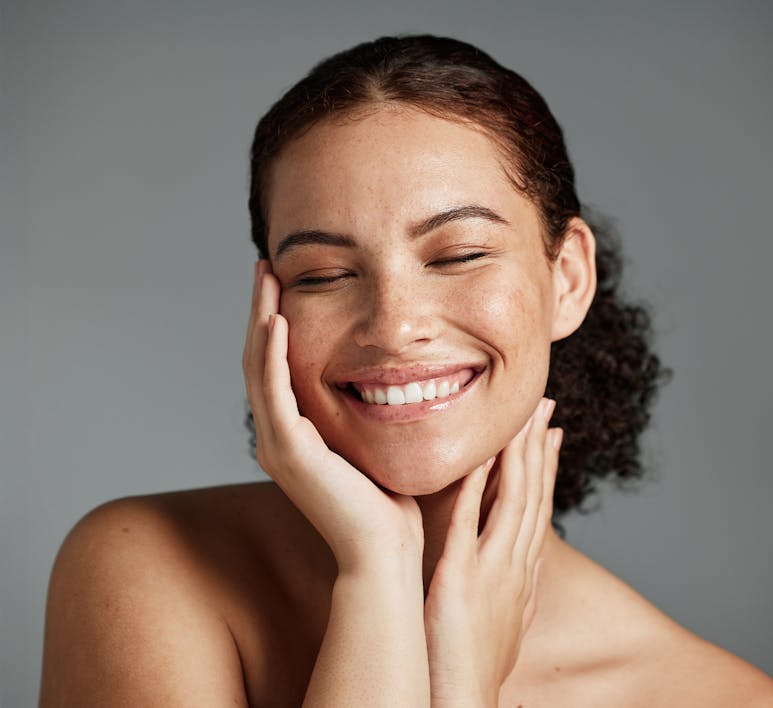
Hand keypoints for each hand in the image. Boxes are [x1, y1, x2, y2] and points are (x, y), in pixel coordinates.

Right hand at [242, 260, 423, 571]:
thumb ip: (372, 407)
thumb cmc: (390, 500)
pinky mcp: (289, 452)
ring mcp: (278, 443)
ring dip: (261, 319)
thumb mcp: (376, 440)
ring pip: (259, 368)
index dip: (277, 322)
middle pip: (260, 359)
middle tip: (266, 267)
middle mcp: (278, 435)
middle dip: (262, 310)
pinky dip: (272, 354)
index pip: (278, 366)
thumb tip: (396, 373)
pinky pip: (274, 392)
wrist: (386, 550)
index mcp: (296, 433)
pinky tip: (277, 319)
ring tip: (266, 277)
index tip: (286, 283)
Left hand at [423, 398, 561, 706]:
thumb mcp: (506, 618)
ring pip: (512, 500)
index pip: (539, 508)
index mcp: (522, 572)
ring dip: (518, 456)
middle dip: (539, 448)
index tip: (551, 433)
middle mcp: (515, 565)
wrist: (464, 701)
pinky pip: (470, 522)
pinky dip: (475, 487)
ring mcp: (493, 570)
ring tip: (522, 417)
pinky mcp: (461, 577)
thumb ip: (514, 584)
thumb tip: (523, 564)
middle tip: (544, 407)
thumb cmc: (476, 663)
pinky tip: (478, 457)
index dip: (546, 468)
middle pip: (533, 495)